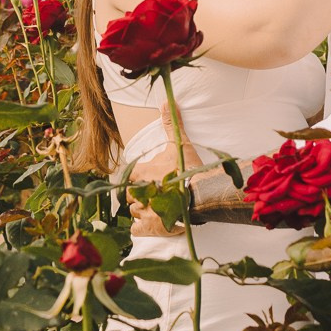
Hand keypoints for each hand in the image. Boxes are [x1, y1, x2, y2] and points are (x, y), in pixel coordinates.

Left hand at [127, 102, 205, 236]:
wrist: (202, 195)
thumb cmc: (189, 170)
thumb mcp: (180, 143)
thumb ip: (171, 123)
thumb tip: (166, 101)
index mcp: (139, 173)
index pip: (128, 176)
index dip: (137, 178)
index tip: (149, 180)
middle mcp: (136, 192)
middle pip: (129, 195)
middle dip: (140, 195)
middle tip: (156, 195)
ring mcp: (142, 211)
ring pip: (133, 212)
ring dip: (142, 211)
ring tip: (158, 208)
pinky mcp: (149, 228)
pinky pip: (136, 230)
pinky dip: (142, 228)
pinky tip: (153, 223)